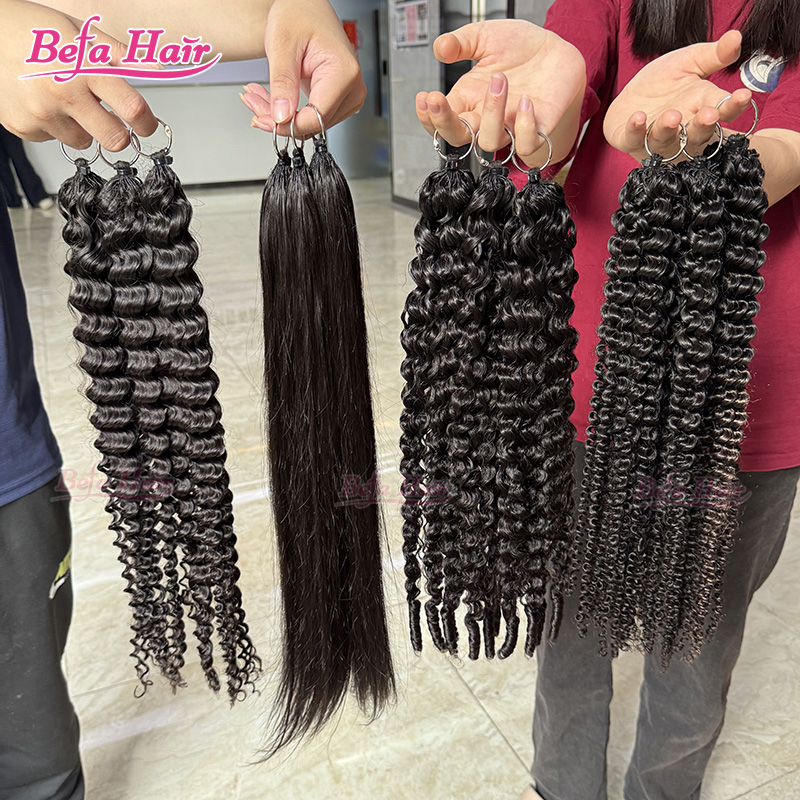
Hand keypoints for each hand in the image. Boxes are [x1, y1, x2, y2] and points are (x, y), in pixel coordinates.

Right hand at [0, 0, 157, 149]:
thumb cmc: (31, 30)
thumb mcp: (79, 32)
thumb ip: (119, 54)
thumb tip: (156, 69)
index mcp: (83, 67)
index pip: (132, 109)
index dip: (146, 123)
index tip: (147, 125)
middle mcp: (62, 93)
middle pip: (113, 139)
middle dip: (120, 134)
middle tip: (115, 123)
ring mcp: (41, 114)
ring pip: (83, 142)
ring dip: (83, 127)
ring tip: (66, 100)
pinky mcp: (23, 127)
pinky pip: (54, 139)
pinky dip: (54, 126)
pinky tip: (43, 103)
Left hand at [239, 0, 365, 137]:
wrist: (306, 6)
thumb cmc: (299, 14)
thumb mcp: (282, 45)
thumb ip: (282, 83)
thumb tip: (282, 116)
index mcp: (344, 73)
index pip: (316, 119)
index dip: (288, 125)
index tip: (263, 120)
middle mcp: (352, 88)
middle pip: (313, 124)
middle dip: (280, 119)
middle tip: (253, 102)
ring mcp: (348, 96)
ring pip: (311, 124)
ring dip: (281, 116)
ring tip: (259, 97)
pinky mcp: (339, 100)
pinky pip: (312, 117)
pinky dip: (289, 112)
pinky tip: (273, 99)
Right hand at [414, 20, 585, 164]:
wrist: (557, 51)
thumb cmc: (521, 47)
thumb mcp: (486, 36)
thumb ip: (461, 43)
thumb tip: (439, 48)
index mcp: (469, 100)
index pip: (442, 122)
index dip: (429, 118)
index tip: (424, 97)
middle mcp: (487, 117)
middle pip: (458, 139)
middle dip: (444, 123)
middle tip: (437, 98)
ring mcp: (511, 126)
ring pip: (489, 142)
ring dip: (490, 114)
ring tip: (500, 79)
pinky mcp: (538, 129)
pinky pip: (525, 146)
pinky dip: (524, 128)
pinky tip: (526, 101)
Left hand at [604, 30, 753, 161]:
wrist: (632, 96)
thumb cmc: (665, 82)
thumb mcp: (690, 62)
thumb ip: (713, 55)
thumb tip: (736, 36)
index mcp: (702, 108)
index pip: (723, 110)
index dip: (734, 105)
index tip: (743, 95)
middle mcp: (683, 130)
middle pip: (698, 133)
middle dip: (704, 125)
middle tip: (709, 115)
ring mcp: (657, 139)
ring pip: (666, 140)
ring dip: (669, 129)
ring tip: (673, 116)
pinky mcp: (631, 141)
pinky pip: (633, 139)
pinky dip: (635, 130)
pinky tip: (638, 117)